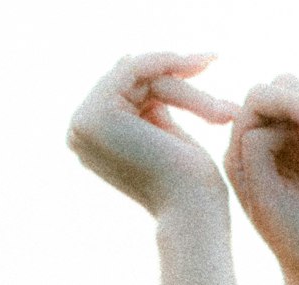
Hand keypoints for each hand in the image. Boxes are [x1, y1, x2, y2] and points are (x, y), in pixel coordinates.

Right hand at [67, 52, 237, 220]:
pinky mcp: (98, 113)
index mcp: (91, 142)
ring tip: (219, 103)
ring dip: (184, 85)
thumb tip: (123, 58)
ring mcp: (83, 123)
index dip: (166, 76)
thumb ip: (145, 105)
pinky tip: (200, 66)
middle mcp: (79, 132)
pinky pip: (136, 68)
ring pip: (139, 75)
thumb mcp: (164, 133)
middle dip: (178, 77)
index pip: (128, 92)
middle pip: (132, 81)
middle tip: (214, 59)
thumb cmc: (191, 186)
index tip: (207, 60)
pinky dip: (169, 64)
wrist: (192, 212)